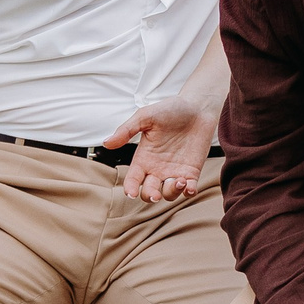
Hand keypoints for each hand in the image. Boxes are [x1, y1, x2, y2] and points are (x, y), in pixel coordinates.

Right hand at [101, 88, 220, 203]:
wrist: (197, 107)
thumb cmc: (170, 109)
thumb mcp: (145, 116)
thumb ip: (127, 130)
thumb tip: (107, 143)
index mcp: (143, 158)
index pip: (133, 179)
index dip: (130, 188)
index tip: (131, 193)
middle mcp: (157, 168)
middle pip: (148, 192)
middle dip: (150, 196)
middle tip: (155, 194)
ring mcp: (174, 171)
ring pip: (168, 194)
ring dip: (171, 192)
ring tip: (179, 181)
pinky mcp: (191, 172)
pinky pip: (189, 189)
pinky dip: (189, 192)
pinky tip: (189, 185)